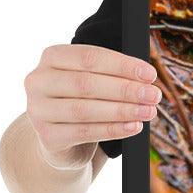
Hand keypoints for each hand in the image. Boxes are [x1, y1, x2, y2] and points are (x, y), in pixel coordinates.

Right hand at [25, 44, 161, 166]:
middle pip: (86, 83)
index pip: (89, 57)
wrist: (61, 136)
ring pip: (85, 110)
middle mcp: (39, 81)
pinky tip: (134, 127)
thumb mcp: (94, 79)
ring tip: (148, 112)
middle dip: (125, 89)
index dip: (122, 65)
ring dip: (122, 110)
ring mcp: (38, 110)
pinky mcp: (47, 136)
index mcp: (52, 57)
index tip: (150, 74)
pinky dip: (113, 129)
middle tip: (153, 95)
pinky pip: (84, 132)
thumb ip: (114, 74)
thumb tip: (146, 78)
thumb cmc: (84, 99)